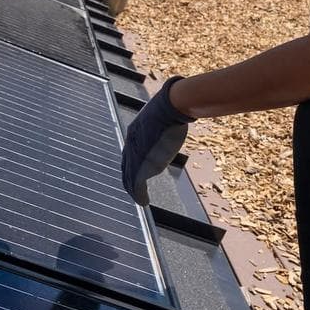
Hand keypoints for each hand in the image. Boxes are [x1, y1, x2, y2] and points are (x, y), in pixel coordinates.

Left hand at [121, 76, 193, 205]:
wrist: (170, 107)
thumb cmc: (174, 106)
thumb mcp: (166, 113)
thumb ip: (169, 118)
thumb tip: (184, 106)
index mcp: (134, 131)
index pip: (128, 153)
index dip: (131, 165)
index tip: (135, 173)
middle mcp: (130, 144)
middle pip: (125, 167)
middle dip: (129, 180)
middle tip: (134, 191)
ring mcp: (134, 155)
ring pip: (129, 178)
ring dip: (134, 191)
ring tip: (140, 200)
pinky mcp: (141, 165)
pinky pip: (136, 185)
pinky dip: (139, 196)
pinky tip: (144, 202)